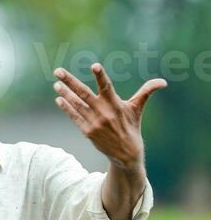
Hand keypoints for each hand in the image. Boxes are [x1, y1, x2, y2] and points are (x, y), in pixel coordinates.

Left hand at [52, 63, 166, 169]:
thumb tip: (164, 82)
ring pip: (76, 104)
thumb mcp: (138, 109)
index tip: (95, 66)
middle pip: (83, 93)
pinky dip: (67, 107)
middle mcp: (103, 112)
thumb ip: (147, 92)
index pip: (107, 87)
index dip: (101, 76)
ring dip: (65, 93)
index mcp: (116, 104)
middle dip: (70, 81)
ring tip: (56, 83)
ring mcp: (94, 122)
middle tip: (58, 71)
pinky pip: (74, 117)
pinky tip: (59, 99)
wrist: (127, 154)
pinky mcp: (88, 132)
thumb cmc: (132, 126)